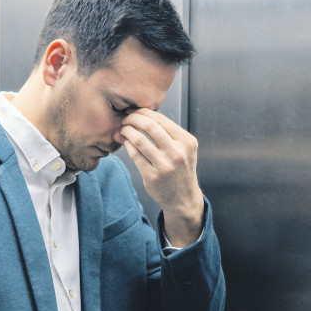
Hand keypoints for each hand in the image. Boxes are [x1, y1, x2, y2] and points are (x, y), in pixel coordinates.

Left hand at [120, 109, 203, 246]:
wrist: (183, 198)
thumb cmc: (180, 169)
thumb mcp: (183, 149)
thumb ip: (166, 133)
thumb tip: (139, 115)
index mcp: (187, 141)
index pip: (161, 119)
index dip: (144, 112)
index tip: (134, 111)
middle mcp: (178, 153)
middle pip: (149, 126)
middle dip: (133, 118)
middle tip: (125, 119)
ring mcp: (165, 166)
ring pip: (139, 140)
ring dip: (127, 131)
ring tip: (122, 129)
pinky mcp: (152, 177)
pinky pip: (135, 155)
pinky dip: (127, 145)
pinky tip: (125, 142)